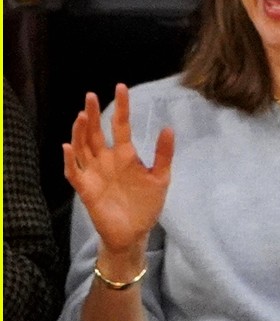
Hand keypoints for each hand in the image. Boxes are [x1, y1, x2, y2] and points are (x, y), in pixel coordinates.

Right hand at [63, 84, 173, 258]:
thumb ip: (163, 155)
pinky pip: (74, 172)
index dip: (121, 107)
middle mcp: (106, 159)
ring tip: (82, 116)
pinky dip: (70, 160)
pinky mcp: (86, 188)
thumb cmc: (146, 205)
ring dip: (80, 132)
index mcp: (125, 154)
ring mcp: (94, 172)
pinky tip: (69, 147)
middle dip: (93, 114)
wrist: (134, 233)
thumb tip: (169, 128)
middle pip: (96, 132)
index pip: (121, 125)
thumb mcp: (161, 179)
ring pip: (82, 147)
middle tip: (91, 96)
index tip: (121, 87)